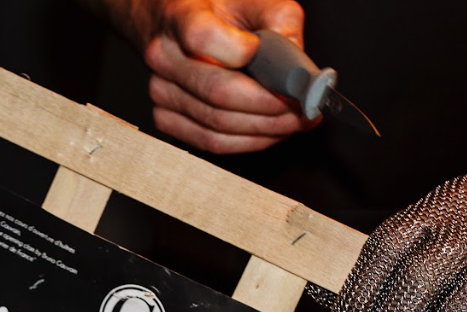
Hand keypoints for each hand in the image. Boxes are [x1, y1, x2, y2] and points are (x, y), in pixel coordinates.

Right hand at [109, 0, 315, 153]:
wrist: (173, 24)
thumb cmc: (217, 11)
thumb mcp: (254, 0)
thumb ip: (282, 23)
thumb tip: (301, 71)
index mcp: (181, 16)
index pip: (202, 37)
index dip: (242, 52)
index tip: (274, 61)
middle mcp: (164, 56)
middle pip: (219, 92)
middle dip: (271, 107)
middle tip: (305, 108)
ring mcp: (161, 91)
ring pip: (218, 125)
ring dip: (265, 130)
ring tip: (295, 121)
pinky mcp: (166, 118)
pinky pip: (212, 142)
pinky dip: (248, 142)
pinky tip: (269, 130)